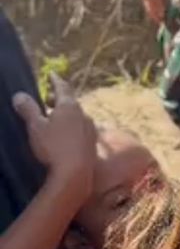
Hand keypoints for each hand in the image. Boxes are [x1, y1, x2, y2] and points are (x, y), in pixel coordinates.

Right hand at [12, 74, 95, 196]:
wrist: (75, 174)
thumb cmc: (53, 148)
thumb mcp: (36, 127)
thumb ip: (28, 109)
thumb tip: (19, 95)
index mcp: (69, 106)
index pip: (62, 87)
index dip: (55, 80)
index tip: (51, 74)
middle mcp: (83, 114)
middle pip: (70, 101)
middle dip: (58, 98)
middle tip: (47, 98)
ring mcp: (90, 129)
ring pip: (76, 115)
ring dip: (65, 113)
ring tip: (53, 118)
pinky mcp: (92, 143)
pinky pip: (80, 128)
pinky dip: (71, 126)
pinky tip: (64, 135)